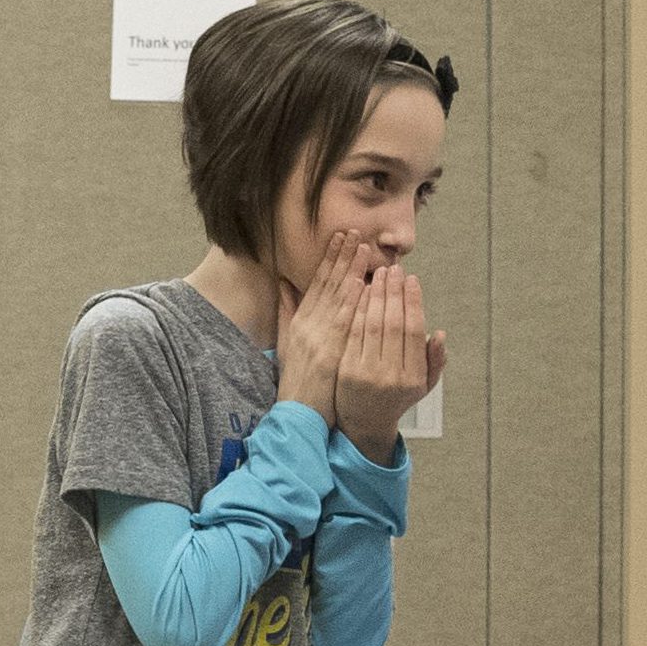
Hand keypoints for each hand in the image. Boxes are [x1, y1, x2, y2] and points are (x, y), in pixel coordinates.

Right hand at [276, 233, 372, 426]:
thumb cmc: (297, 381)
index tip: (340, 238)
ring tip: (362, 248)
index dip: (329, 259)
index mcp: (299, 322)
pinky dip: (351, 302)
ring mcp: (317, 338)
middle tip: (354, 232)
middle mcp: (307, 325)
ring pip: (336, 299)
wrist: (297, 414)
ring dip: (350, 271)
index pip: (316, 283)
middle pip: (327, 285)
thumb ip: (287, 311)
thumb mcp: (286, 343)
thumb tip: (283, 282)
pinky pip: (343, 324)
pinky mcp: (328, 353)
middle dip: (341, 256)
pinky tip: (361, 284)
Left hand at [335, 265, 444, 464]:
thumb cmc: (396, 398)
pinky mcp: (346, 370)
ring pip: (372, 325)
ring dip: (375, 295)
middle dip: (393, 292)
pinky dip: (357, 309)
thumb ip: (434, 361)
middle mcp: (392, 376)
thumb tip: (440, 334)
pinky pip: (353, 332)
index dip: (413, 302)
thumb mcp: (423, 386)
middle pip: (393, 324)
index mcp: (414, 378)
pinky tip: (359, 290)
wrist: (363, 423)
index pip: (414, 331)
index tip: (411, 279)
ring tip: (378, 274)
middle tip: (393, 269)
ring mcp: (367, 374)